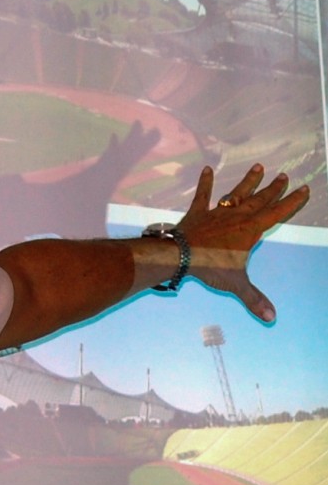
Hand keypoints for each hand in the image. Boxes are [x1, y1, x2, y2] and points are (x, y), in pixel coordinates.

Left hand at [177, 164, 308, 321]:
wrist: (180, 255)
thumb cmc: (210, 267)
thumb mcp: (236, 283)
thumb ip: (254, 298)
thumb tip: (271, 317)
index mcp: (250, 230)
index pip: (277, 213)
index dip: (291, 202)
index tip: (304, 188)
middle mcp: (237, 217)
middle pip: (259, 200)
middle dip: (273, 189)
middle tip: (283, 175)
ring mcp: (216, 213)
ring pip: (236, 194)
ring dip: (248, 182)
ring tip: (258, 167)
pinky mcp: (197, 213)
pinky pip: (202, 195)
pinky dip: (204, 182)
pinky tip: (206, 169)